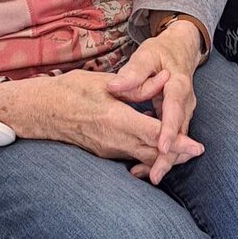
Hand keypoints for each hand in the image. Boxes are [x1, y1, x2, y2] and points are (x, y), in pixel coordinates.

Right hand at [0, 70, 201, 177]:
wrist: (40, 111)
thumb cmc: (70, 91)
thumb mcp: (105, 83)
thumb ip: (138, 86)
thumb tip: (165, 79)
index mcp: (115, 120)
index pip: (154, 135)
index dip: (178, 142)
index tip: (197, 147)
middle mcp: (113, 141)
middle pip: (153, 153)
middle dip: (176, 154)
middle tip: (197, 151)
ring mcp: (107, 150)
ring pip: (143, 158)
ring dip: (163, 157)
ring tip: (184, 152)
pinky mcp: (103, 152)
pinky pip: (131, 157)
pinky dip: (147, 155)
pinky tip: (157, 150)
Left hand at [107, 22, 202, 183]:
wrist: (180, 51)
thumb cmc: (160, 53)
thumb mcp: (146, 56)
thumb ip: (133, 72)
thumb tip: (115, 86)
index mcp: (179, 86)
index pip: (175, 110)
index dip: (169, 130)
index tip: (161, 147)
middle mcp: (185, 103)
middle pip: (180, 133)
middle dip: (169, 156)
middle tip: (154, 176)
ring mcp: (184, 112)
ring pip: (178, 140)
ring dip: (165, 158)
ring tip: (149, 176)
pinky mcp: (177, 119)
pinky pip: (172, 138)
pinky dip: (161, 152)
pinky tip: (146, 165)